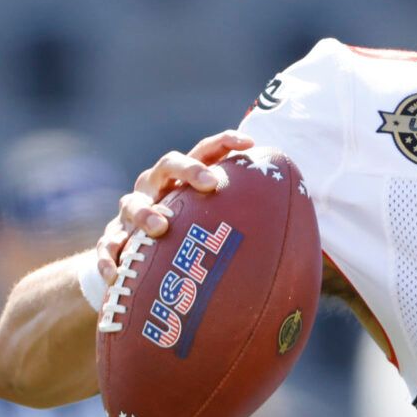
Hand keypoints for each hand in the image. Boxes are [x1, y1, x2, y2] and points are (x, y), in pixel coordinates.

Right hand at [96, 131, 252, 281]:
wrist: (139, 271)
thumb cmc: (191, 247)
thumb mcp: (219, 235)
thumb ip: (251, 233)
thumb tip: (310, 257)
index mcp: (185, 183)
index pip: (205, 152)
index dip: (224, 142)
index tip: (250, 142)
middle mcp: (157, 190)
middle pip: (166, 165)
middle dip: (188, 169)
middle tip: (210, 183)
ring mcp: (130, 214)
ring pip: (131, 202)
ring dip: (145, 212)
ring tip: (160, 227)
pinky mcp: (112, 242)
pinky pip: (106, 247)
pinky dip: (109, 258)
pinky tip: (117, 275)